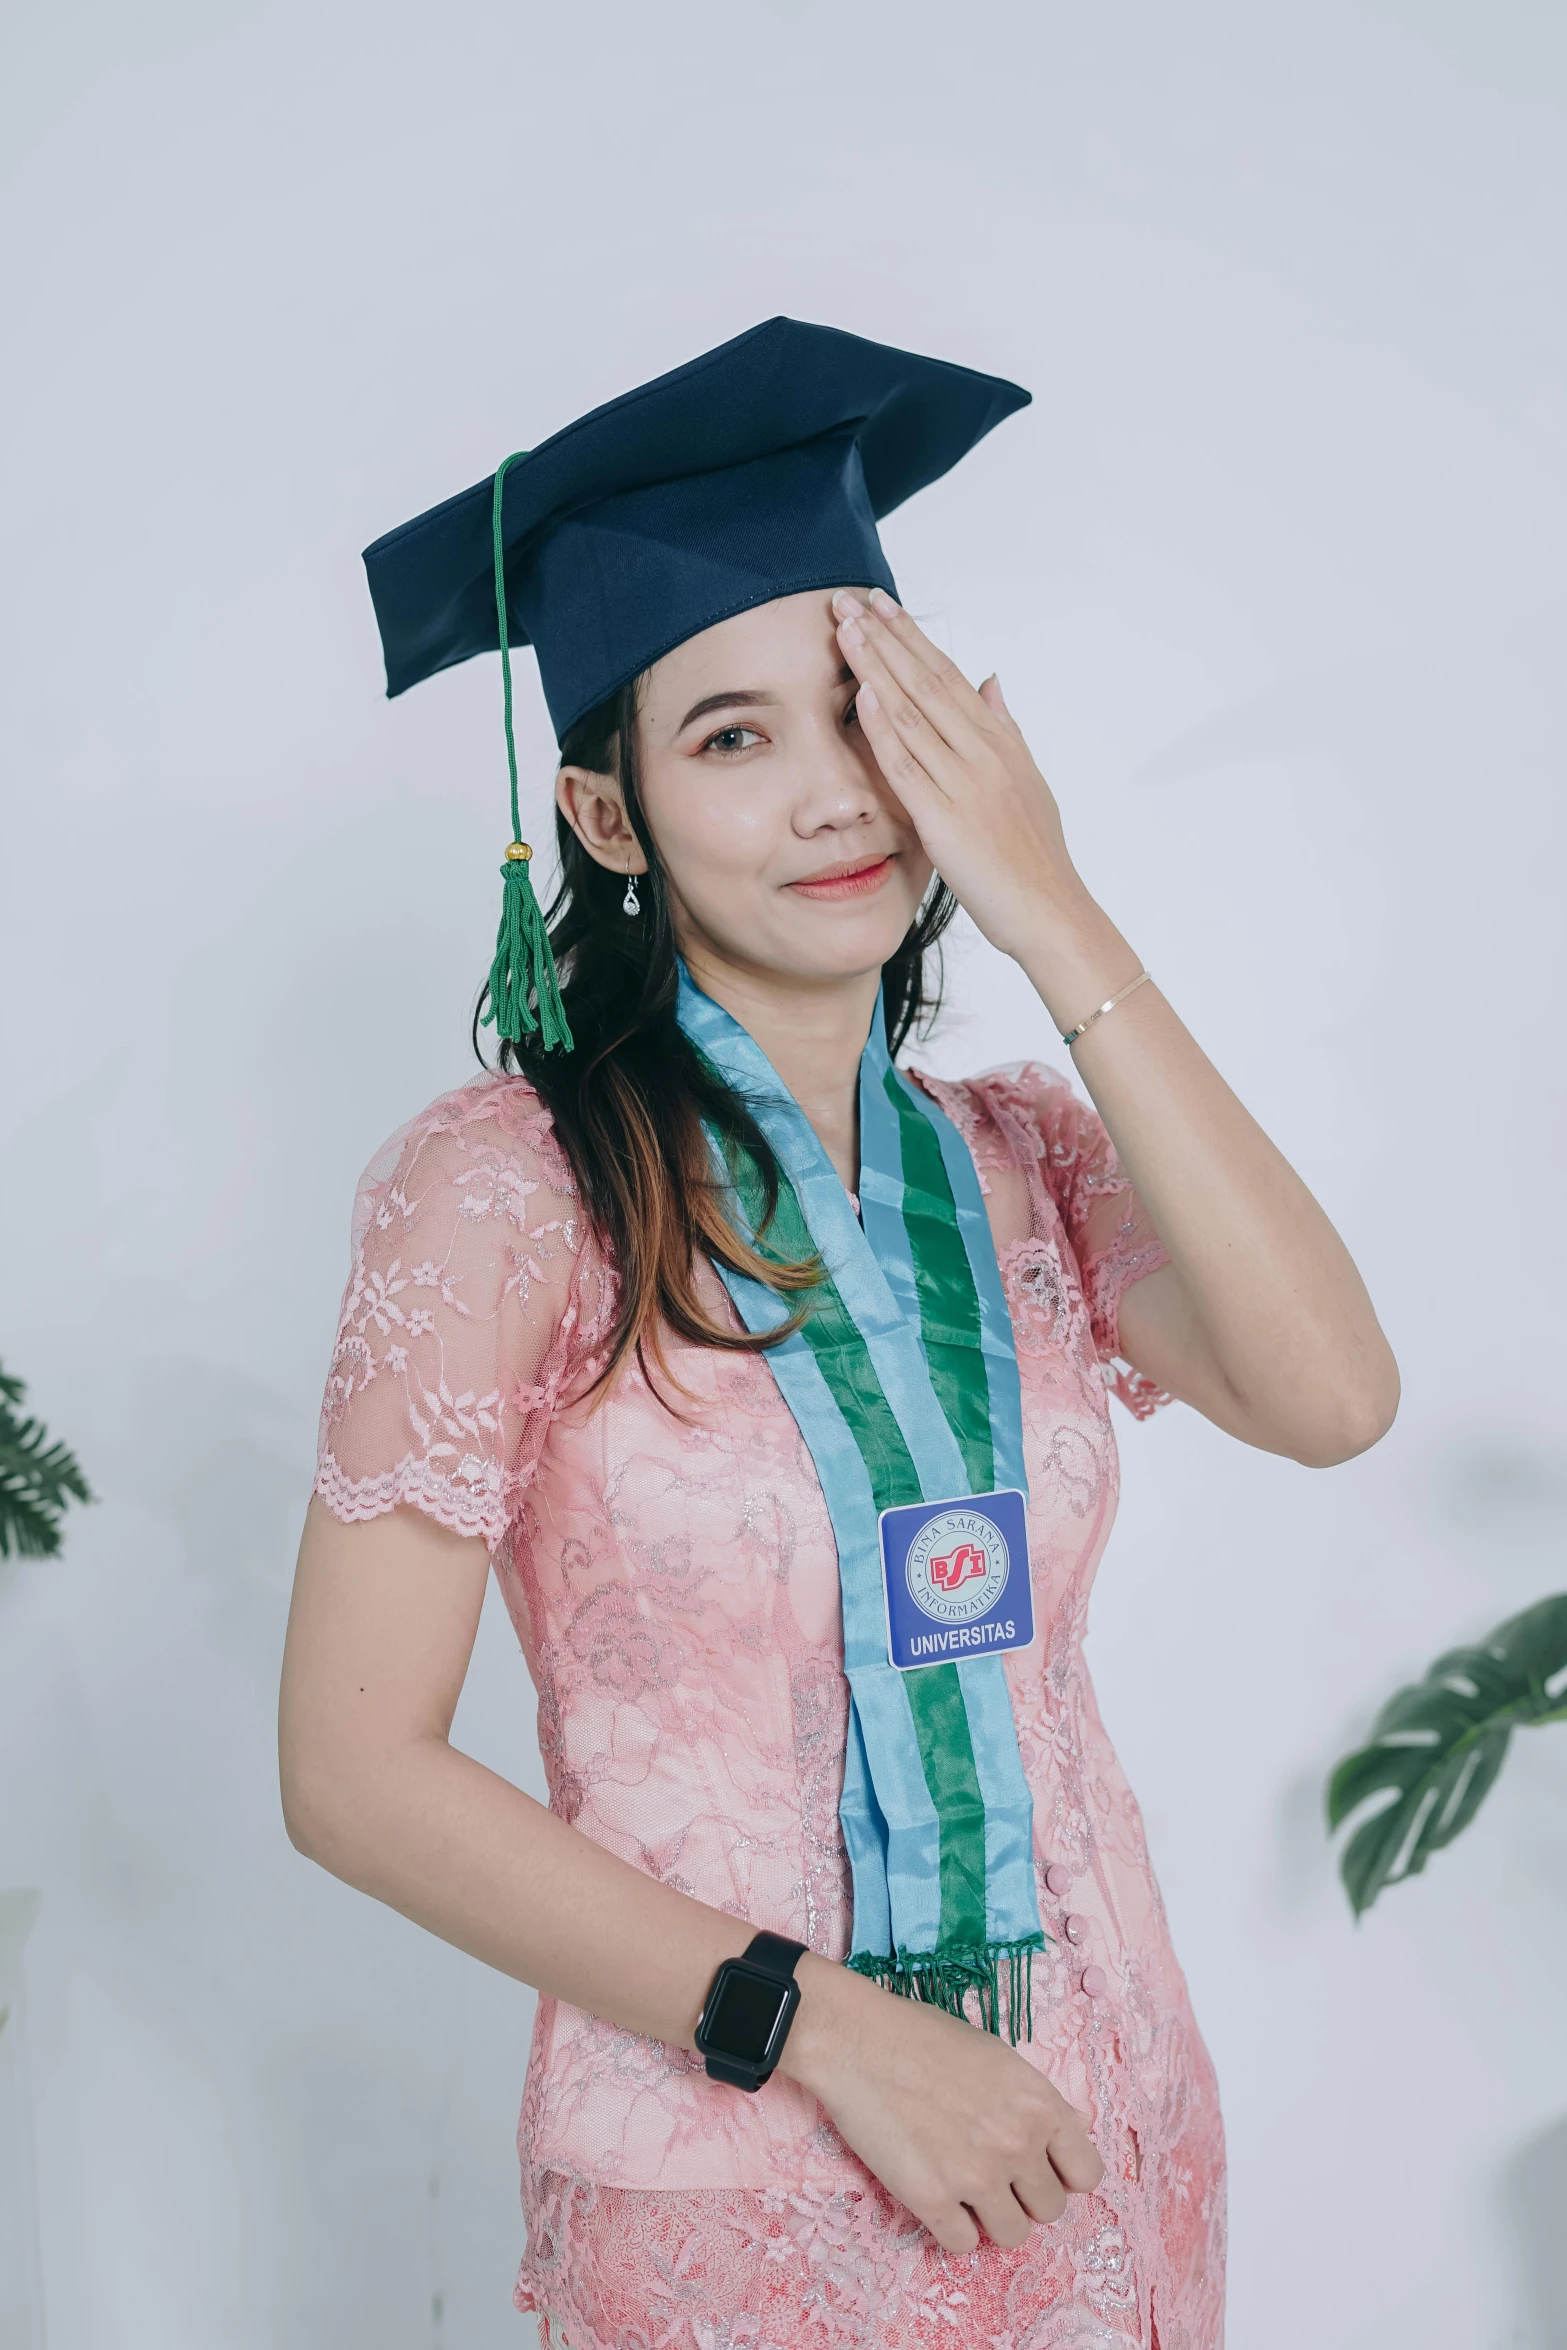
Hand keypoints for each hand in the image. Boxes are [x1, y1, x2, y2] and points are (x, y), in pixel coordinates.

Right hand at [779, 1953, 1102, 2253]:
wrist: (857, 2040)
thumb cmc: (924, 2037)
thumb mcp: (996, 2055)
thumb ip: (1036, 2099)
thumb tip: (1076, 2128)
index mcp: (1038, 2103)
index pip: (1086, 2174)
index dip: (1063, 2174)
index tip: (1040, 2168)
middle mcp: (1016, 2144)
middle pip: (1049, 2209)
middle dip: (1024, 2195)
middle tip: (992, 2173)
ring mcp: (975, 2176)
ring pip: (1012, 2235)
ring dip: (991, 2217)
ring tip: (963, 2188)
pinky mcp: (931, 2200)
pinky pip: (963, 2245)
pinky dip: (951, 2227)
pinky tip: (935, 2195)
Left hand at [832, 588, 1092, 967]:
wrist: (1052, 912)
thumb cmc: (1035, 857)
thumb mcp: (1027, 781)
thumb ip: (1005, 728)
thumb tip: (990, 680)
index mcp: (999, 741)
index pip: (947, 675)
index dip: (911, 637)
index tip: (880, 605)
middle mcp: (983, 752)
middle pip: (926, 680)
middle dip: (885, 636)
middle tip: (849, 598)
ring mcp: (965, 783)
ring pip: (913, 712)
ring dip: (876, 666)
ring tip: (844, 628)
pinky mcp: (946, 819)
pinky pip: (909, 766)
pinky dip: (884, 728)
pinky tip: (862, 695)